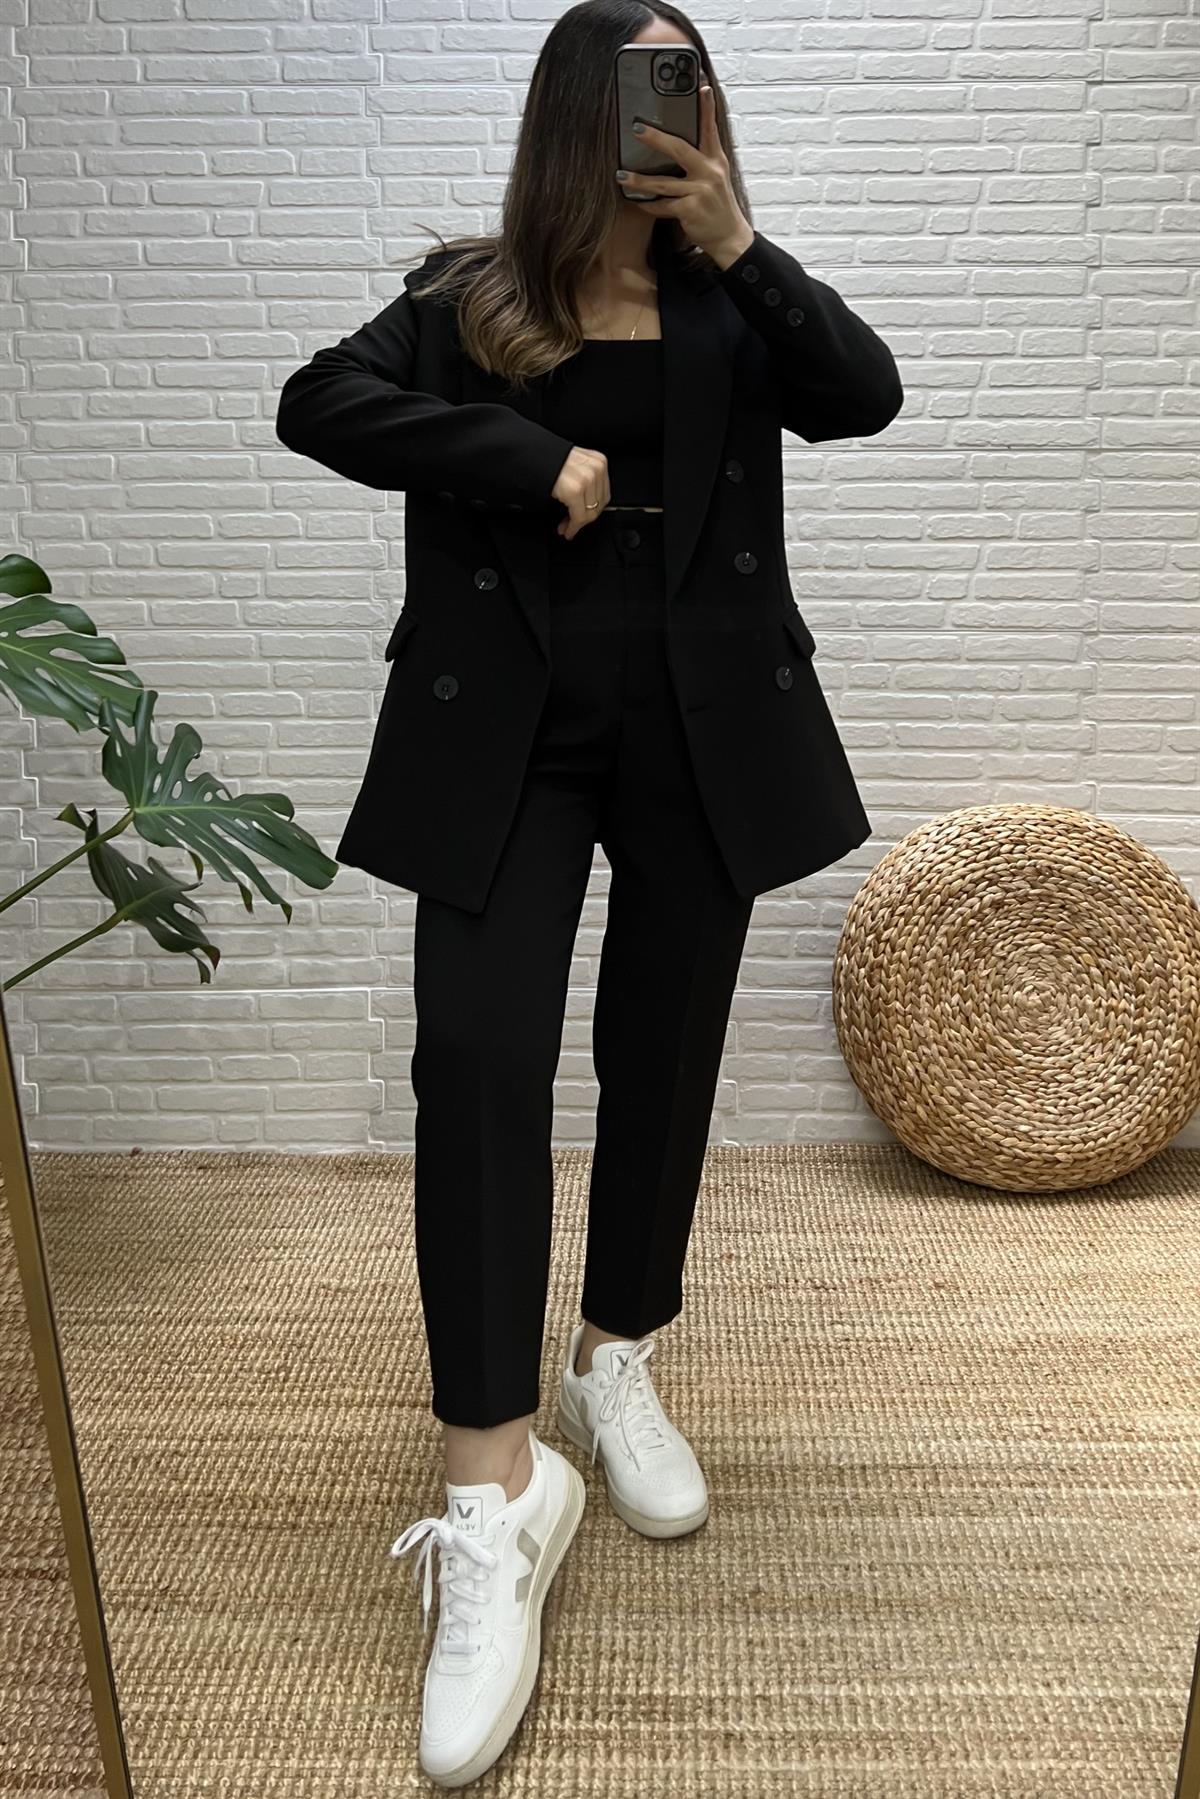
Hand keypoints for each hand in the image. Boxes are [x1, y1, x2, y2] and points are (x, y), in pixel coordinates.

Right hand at [551, 445, 610, 538]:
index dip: (594, 510)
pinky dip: (572, 527)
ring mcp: (587, 479)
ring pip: (590, 513)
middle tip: (572, 526)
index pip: (604, 495)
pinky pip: (578, 516)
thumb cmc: (550, 461)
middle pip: (599, 505)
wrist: (532, 456)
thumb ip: (586, 481)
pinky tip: (565, 528)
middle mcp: (596, 469)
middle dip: (585, 519)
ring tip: (566, 527)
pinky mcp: (576, 490)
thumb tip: (586, 506)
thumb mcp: (576, 466)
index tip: (583, 518)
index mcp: (599, 462)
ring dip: (577, 525)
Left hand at [615, 83, 753, 266]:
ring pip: (664, 183)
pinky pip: (663, 205)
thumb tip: (673, 145)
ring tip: (621, 176)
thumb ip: (700, 160)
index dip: (706, 106)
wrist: (729, 237)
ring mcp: (701, 191)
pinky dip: (649, 205)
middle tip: (637, 128)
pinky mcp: (691, 210)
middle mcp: (710, 172)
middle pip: (680, 149)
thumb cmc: (717, 205)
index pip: (710, 128)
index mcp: (715, 160)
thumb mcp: (715, 177)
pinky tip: (638, 202)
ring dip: (639, 180)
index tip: (702, 85)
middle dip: (656, 138)